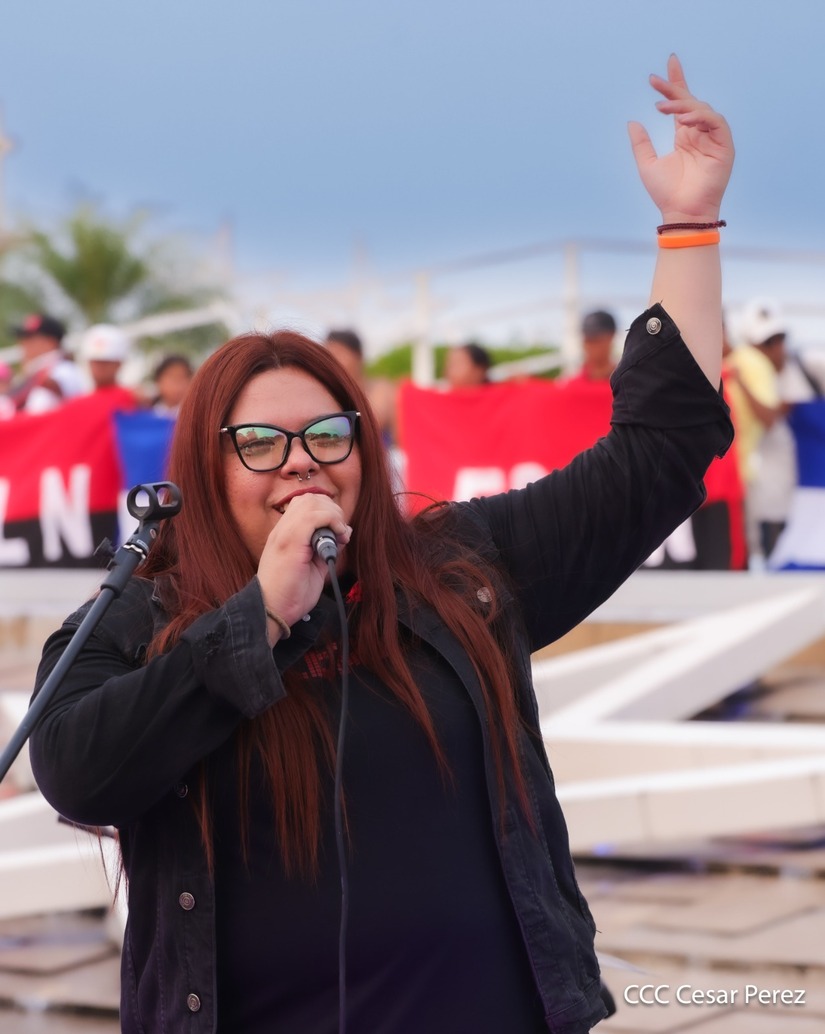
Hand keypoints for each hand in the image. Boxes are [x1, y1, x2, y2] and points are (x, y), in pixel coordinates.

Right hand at [256, 494, 351, 630]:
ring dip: (333, 514)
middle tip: (341, 532)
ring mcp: (284, 533)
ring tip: (340, 535)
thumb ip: (325, 548)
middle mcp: (282, 529)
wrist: (271, 611)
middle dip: (332, 510)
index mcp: (285, 534)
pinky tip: (338, 537)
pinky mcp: (290, 541)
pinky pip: (314, 516)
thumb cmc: (290, 594)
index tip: (339, 532)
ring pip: (312, 502)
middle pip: (310, 498)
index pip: (306, 504)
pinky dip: (332, 521)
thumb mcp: (314, 567)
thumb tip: (342, 534)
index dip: (327, 511)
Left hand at [628, 54, 733, 222]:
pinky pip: (715, 122)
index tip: (666, 66)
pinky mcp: (724, 145)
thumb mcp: (647, 164)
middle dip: (674, 88)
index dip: (675, 84)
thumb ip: (641, 143)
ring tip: (663, 108)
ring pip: (701, 109)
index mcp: (685, 136)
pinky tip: (684, 121)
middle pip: (690, 102)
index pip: (681, 104)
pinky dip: (700, 117)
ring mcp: (713, 138)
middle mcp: (700, 134)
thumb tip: (632, 122)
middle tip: (655, 81)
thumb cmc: (666, 193)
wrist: (681, 212)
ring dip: (682, 105)